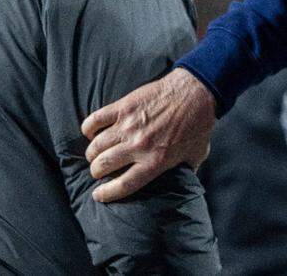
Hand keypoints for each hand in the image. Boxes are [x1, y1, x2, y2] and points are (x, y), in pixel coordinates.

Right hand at [81, 68, 215, 202]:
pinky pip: (96, 120)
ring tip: (94, 154)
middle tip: (98, 170)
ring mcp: (128, 125)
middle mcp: (138, 146)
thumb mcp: (196, 156)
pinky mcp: (124, 106)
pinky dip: (88, 128)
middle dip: (96, 171)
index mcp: (155, 162)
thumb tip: (182, 185)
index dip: (107, 193)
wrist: (196, 92)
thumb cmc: (198, 125)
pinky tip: (90, 132)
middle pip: (103, 165)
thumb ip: (186, 173)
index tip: (98, 195)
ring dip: (92, 152)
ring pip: (97, 145)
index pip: (123, 185)